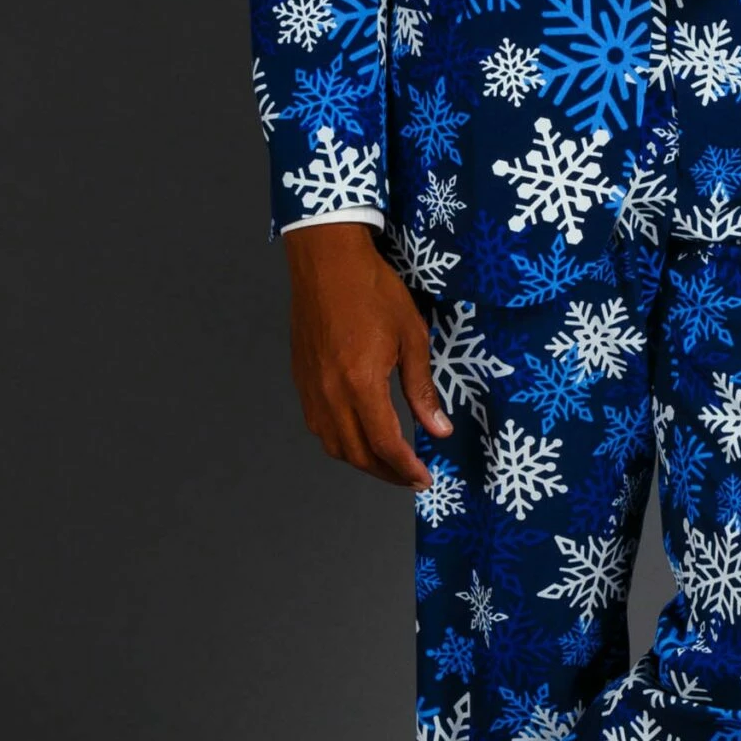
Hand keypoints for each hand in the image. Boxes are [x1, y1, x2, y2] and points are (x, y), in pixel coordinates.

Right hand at [282, 222, 451, 488]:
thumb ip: (421, 388)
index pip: (385, 444)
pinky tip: (359, 434)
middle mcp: (330, 394)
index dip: (406, 468)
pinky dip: (341, 441)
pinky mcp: (301, 380)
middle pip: (356, 454)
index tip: (424, 479)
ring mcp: (311, 389)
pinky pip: (319, 426)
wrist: (327, 261)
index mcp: (360, 383)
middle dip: (386, 473)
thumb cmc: (373, 290)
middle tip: (411, 477)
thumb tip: (439, 429)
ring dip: (361, 461)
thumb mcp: (412, 336)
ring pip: (334, 445)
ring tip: (388, 461)